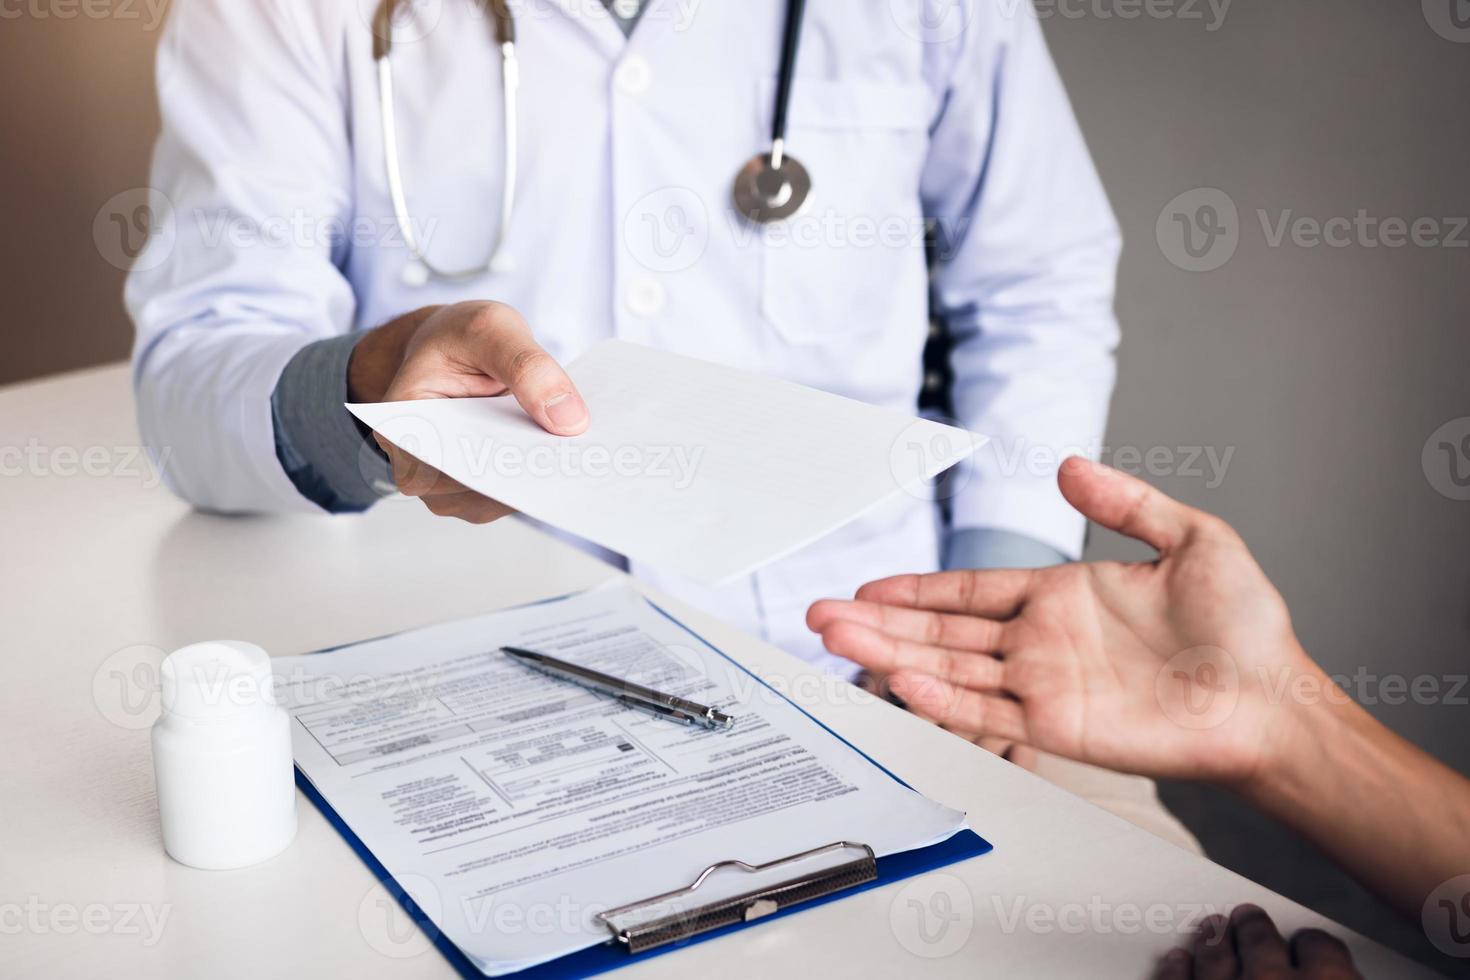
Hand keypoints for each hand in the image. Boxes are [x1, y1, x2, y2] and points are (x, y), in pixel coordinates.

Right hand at [347, 302, 588, 522]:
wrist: (461, 346)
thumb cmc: (460, 337)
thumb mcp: (490, 328)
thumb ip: (527, 366)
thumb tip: (569, 420)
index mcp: (402, 424)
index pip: (440, 466)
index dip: (486, 469)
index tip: (534, 462)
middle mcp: (421, 464)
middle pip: (474, 489)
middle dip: (523, 476)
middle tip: (577, 462)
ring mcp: (452, 482)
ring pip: (500, 498)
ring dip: (540, 480)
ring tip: (584, 459)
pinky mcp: (484, 484)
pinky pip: (516, 490)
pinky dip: (544, 474)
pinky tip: (575, 456)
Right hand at [807, 458, 1325, 785]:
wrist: (1273, 698)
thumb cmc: (1244, 627)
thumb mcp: (1192, 538)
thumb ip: (1126, 500)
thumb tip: (1068, 465)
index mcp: (1060, 597)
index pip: (969, 590)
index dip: (916, 586)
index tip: (868, 584)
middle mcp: (1040, 642)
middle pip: (942, 628)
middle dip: (879, 622)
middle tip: (822, 614)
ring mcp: (1044, 684)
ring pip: (949, 666)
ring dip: (891, 655)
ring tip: (837, 640)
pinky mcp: (1058, 725)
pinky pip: (987, 710)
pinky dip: (942, 698)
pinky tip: (902, 681)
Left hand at [1158, 906, 1360, 978]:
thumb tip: (1334, 970)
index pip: (1321, 949)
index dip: (1313, 946)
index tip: (1308, 942)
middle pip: (1261, 942)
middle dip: (1255, 928)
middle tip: (1248, 916)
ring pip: (1215, 957)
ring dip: (1212, 940)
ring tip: (1210, 929)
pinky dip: (1175, 969)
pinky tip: (1177, 960)